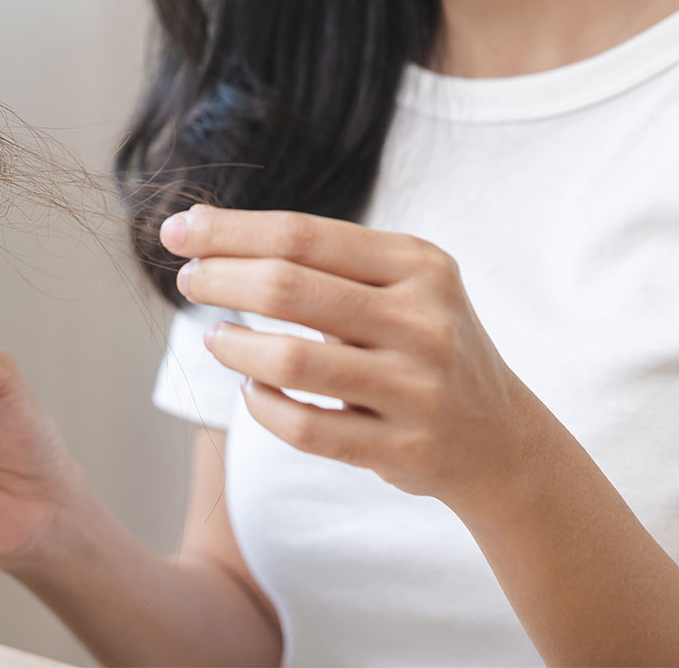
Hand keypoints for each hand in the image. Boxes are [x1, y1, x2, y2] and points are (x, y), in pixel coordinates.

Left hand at [160, 203, 535, 512]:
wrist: (499, 437)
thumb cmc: (425, 345)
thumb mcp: (404, 286)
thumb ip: (327, 262)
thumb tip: (211, 237)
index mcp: (419, 265)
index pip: (303, 234)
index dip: (230, 231)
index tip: (179, 229)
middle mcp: (422, 320)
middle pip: (289, 287)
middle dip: (220, 278)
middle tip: (187, 279)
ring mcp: (415, 388)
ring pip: (291, 361)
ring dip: (234, 346)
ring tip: (215, 337)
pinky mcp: (402, 448)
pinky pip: (306, 428)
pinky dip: (263, 406)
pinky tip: (251, 389)